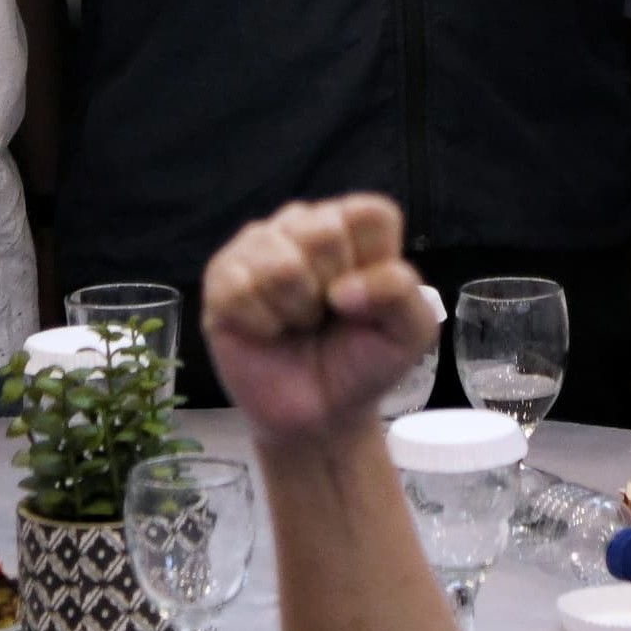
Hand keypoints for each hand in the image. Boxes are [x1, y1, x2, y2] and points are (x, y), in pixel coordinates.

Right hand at [200, 193, 437, 447]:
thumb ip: (399, 291)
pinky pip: (240, 288)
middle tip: (327, 315)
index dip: (373, 264)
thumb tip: (342, 288)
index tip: (366, 298)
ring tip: (298, 323)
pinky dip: (262, 323)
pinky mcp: (221, 276)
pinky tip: (268, 330)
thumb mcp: (409, 332)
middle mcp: (304, 224)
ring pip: (280, 261)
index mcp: (354, 226)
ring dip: (296, 309)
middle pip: (325, 232)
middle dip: (331, 289)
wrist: (320, 416)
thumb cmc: (364, 362)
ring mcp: (258, 246)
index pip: (372, 214)